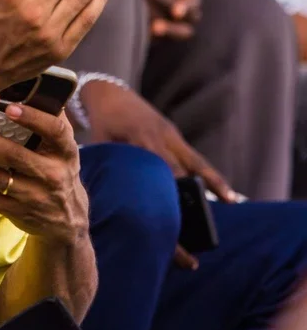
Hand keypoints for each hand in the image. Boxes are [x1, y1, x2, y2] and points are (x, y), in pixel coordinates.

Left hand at [0, 105, 88, 246]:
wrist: (66, 218)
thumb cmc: (58, 167)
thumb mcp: (63, 146)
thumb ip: (51, 117)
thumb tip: (30, 81)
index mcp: (65, 151)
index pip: (54, 132)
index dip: (33, 118)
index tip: (9, 108)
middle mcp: (51, 174)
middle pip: (14, 156)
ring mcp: (32, 196)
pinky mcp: (15, 212)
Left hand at [80, 79, 237, 267]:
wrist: (108, 93)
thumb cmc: (101, 126)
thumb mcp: (100, 147)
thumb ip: (108, 170)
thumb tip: (106, 206)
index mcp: (139, 143)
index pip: (157, 178)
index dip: (165, 203)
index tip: (169, 227)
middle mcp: (160, 140)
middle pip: (179, 177)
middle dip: (187, 206)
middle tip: (196, 236)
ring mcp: (170, 137)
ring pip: (195, 165)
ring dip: (212, 185)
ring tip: (230, 204)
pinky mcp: (175, 136)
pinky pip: (196, 158)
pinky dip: (210, 176)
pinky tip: (226, 194)